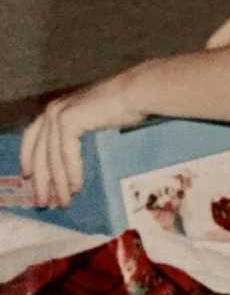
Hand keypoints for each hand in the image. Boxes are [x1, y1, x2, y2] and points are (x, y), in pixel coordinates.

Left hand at [20, 72, 144, 207]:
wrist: (137, 91)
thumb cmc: (123, 104)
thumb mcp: (92, 118)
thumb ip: (78, 131)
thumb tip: (72, 158)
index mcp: (56, 108)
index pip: (32, 138)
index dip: (28, 159)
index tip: (29, 178)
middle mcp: (53, 111)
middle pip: (39, 153)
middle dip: (42, 180)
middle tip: (44, 202)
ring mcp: (59, 115)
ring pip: (52, 157)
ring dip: (58, 183)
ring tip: (64, 201)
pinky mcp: (69, 121)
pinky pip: (66, 154)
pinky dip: (71, 172)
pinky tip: (77, 187)